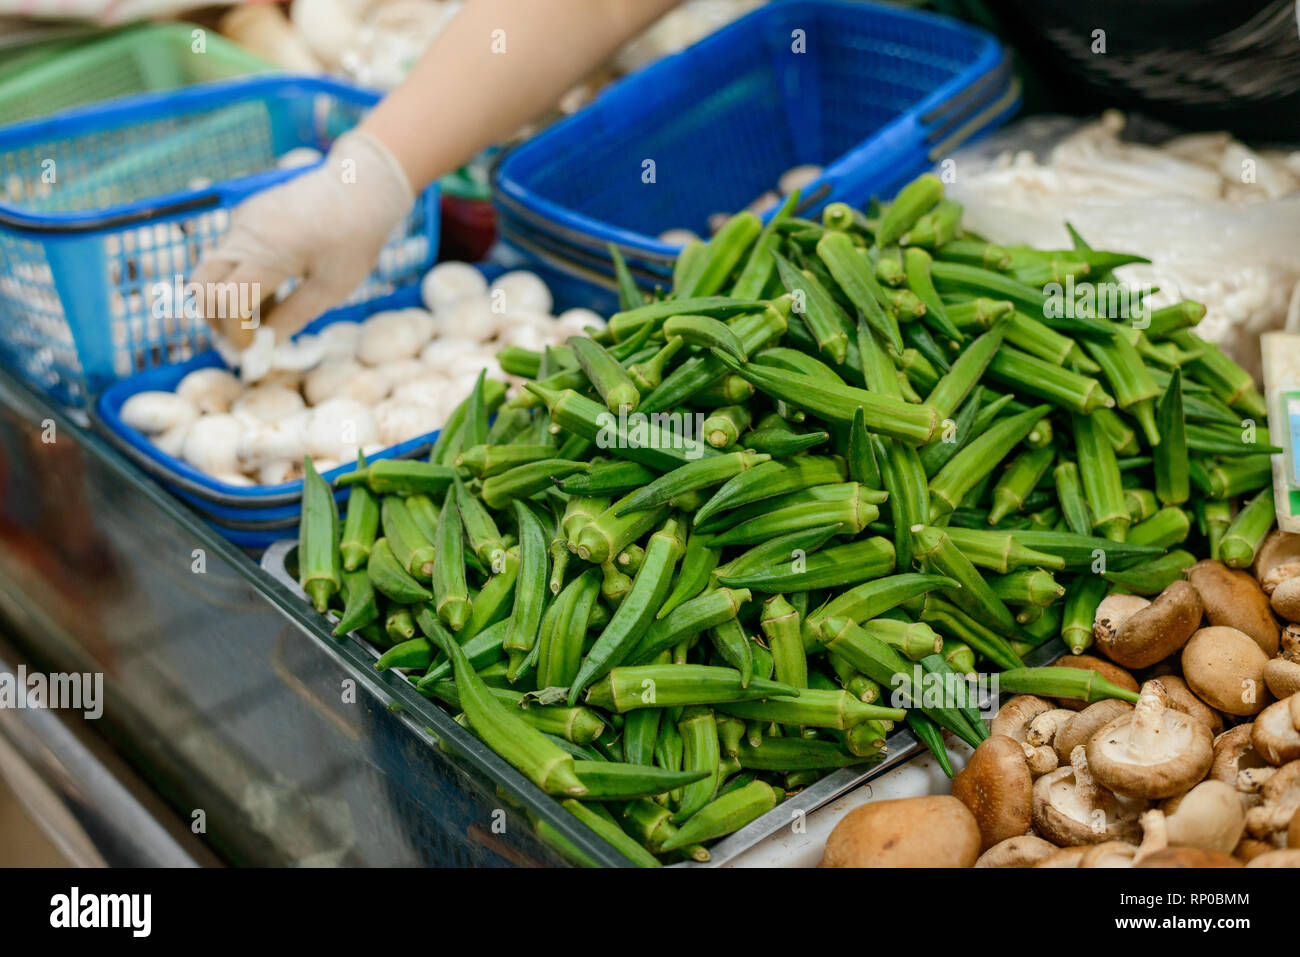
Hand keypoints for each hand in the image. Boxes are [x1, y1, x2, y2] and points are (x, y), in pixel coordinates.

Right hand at [192, 130, 413, 348]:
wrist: (360, 186)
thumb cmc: (354, 238)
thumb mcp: (332, 288)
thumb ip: (294, 317)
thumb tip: (266, 345)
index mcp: (266, 254)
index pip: (225, 303)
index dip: (234, 333)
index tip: (254, 349)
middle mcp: (244, 234)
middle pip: (201, 285)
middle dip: (216, 318)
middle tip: (245, 337)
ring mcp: (242, 222)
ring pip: (211, 269)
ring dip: (228, 298)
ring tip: (269, 311)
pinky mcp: (247, 216)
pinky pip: (229, 253)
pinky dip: (239, 277)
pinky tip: (274, 286)